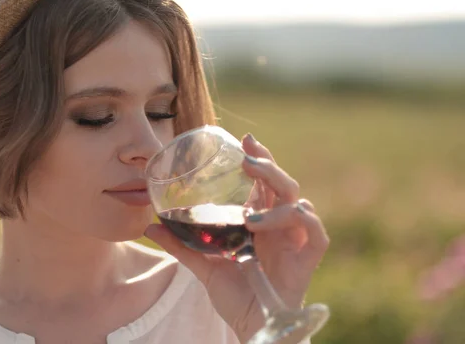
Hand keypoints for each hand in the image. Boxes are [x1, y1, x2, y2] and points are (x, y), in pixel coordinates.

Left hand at [144, 133, 328, 342]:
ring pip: (297, 200)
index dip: (258, 158)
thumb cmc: (236, 294)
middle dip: (267, 166)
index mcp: (260, 219)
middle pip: (281, 183)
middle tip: (247, 158)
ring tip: (249, 211)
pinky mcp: (307, 257)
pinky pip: (315, 231)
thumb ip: (182, 245)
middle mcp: (279, 224)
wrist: (253, 326)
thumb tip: (149, 226)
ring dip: (275, 196)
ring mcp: (295, 239)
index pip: (263, 181)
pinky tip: (279, 220)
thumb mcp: (204, 266)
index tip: (243, 140)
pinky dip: (300, 220)